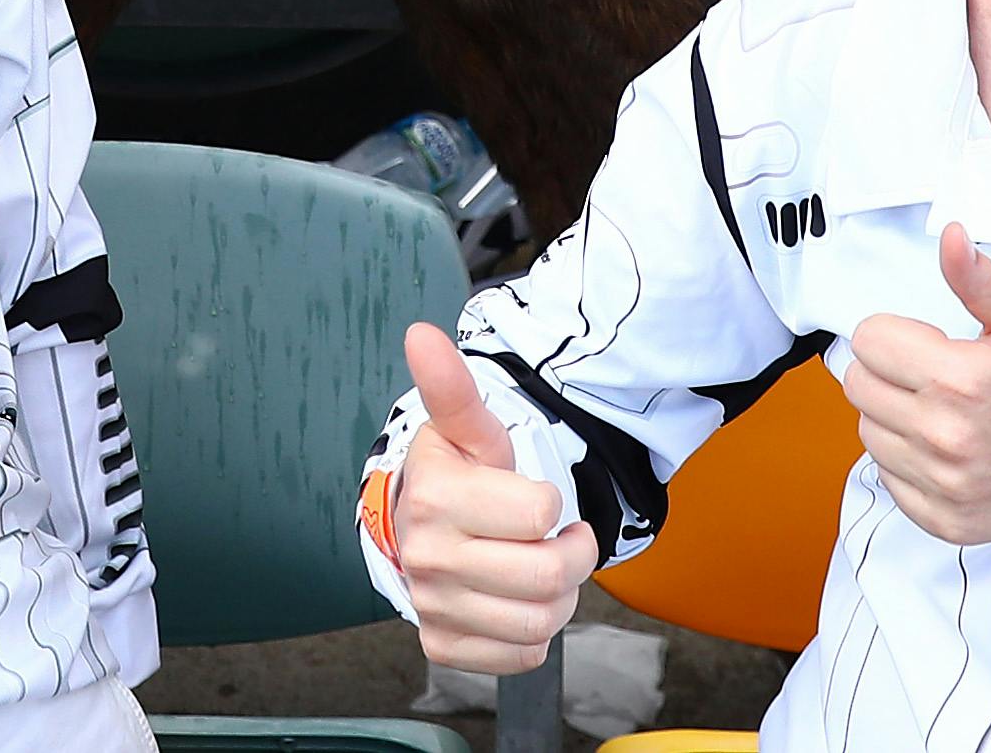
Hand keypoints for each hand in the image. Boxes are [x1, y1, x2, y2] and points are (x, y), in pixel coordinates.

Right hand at [381, 325, 590, 672]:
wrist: (417, 528)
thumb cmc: (456, 476)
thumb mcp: (466, 431)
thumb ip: (453, 387)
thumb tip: (422, 334)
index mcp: (437, 499)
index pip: (541, 514)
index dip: (553, 506)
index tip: (539, 501)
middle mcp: (429, 558)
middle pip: (547, 577)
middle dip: (572, 557)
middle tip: (560, 541)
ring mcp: (433, 606)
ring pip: (540, 622)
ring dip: (560, 599)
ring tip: (543, 572)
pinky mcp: (442, 644)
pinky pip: (520, 656)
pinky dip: (535, 636)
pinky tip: (518, 602)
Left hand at [832, 228, 990, 552]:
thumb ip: (979, 280)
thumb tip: (951, 238)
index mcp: (960, 380)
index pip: (869, 340)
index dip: (898, 332)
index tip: (932, 341)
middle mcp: (944, 438)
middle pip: (859, 385)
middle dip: (891, 369)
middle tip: (938, 372)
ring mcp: (943, 486)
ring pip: (869, 432)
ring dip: (895, 415)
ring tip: (946, 409)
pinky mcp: (946, 521)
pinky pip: (889, 479)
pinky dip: (907, 460)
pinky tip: (947, 446)